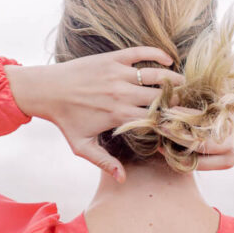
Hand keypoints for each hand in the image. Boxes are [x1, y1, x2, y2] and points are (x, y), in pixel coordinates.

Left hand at [4, 47, 183, 182]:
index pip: (154, 120)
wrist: (47, 90)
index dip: (170, 122)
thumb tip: (122, 180)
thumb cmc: (66, 121)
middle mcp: (121, 94)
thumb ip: (104, 162)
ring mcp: (117, 74)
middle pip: (161, 98)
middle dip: (177, 101)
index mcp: (118, 116)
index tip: (180, 125)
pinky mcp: (112, 58)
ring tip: (183, 85)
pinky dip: (158, 54)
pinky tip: (168, 60)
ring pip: (156, 75)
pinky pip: (141, 53)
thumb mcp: (82, 146)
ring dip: (173, 79)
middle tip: (187, 105)